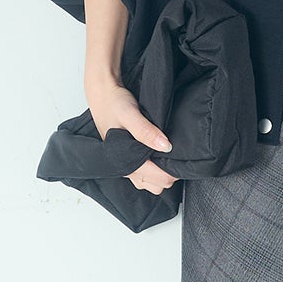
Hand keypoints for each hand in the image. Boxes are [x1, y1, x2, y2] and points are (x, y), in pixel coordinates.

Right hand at [85, 78, 178, 194]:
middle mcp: (125, 168)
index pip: (158, 180)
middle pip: (155, 185)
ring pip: (149, 183)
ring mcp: (125, 166)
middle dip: (168, 175)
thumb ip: (146, 131)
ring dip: (160, 174)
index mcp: (125, 161)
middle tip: (175, 156)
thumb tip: (166, 146)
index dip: (173, 172)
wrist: (102, 95)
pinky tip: (157, 156)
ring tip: (166, 156)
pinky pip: (143, 176)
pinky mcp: (126, 160)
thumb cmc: (114, 103)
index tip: (181, 159)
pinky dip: (153, 171)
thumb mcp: (130, 114)